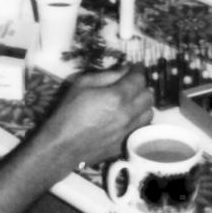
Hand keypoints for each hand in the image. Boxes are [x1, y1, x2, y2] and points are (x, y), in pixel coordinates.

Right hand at [38, 65, 153, 168]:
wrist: (62, 145)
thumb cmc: (68, 111)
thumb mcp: (83, 84)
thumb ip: (107, 75)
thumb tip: (125, 70)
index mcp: (117, 97)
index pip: (139, 79)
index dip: (138, 70)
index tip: (135, 67)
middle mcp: (128, 114)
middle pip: (149, 96)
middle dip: (141, 86)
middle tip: (130, 84)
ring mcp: (129, 131)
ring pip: (149, 113)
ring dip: (142, 104)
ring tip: (130, 102)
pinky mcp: (126, 144)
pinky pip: (141, 128)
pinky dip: (138, 120)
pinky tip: (126, 118)